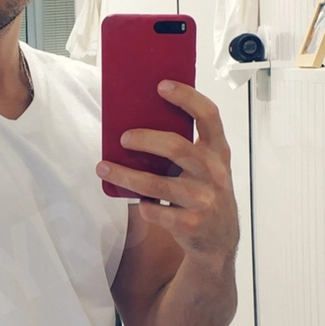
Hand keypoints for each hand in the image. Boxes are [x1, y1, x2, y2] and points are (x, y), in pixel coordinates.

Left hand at [97, 80, 238, 264]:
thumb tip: (138, 122)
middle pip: (176, 147)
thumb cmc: (206, 192)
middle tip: (123, 138)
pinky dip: (143, 206)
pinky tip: (138, 202)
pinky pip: (155, 212)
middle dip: (145, 140)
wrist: (220, 239)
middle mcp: (214, 173)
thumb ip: (186, 146)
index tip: (161, 86)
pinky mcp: (191, 224)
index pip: (208, 115)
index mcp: (218, 151)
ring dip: (125, 175)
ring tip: (103, 167)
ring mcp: (203, 200)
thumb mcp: (207, 166)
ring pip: (156, 185)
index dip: (186, 97)